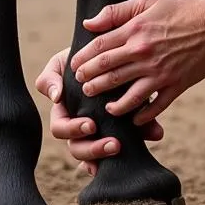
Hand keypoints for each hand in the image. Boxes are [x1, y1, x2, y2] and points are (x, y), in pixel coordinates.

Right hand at [35, 46, 163, 175]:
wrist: (104, 49)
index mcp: (64, 112)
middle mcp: (80, 125)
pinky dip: (138, 143)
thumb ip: (50, 78)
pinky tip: (154, 134)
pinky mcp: (122, 127)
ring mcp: (101, 129)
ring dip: (110, 153)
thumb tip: (55, 97)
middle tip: (114, 144)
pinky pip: (129, 143)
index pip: (61, 129)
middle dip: (95, 150)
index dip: (73, 130)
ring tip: (125, 145)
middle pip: (78, 149)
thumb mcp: (60, 64)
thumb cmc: (77, 58)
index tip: (91, 125)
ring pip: (99, 154)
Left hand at [69, 0, 204, 123]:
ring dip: (112, 103)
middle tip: (84, 88)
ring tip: (105, 107)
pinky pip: (154, 106)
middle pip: (108, 72)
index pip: (99, 48)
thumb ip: (116, 12)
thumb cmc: (181, 10)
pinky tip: (133, 119)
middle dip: (91, 82)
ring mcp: (159, 72)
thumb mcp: (148, 1)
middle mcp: (143, 54)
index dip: (83, 59)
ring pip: (127, 94)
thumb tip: (89, 24)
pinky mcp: (175, 86)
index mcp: (135, 31)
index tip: (75, 67)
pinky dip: (142, 115)